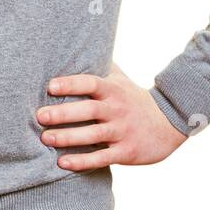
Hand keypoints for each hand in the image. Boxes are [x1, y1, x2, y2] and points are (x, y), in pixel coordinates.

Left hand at [35, 61, 187, 169]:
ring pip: (93, 135)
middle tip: (40, 116)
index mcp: (113, 90)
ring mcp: (122, 131)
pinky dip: (82, 161)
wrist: (169, 122)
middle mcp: (117, 109)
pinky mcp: (126, 152)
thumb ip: (99, 66)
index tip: (50, 86)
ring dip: (68, 137)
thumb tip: (74, 47)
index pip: (91, 83)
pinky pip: (102, 157)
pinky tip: (63, 163)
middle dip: (62, 113)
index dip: (71, 83)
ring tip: (45, 138)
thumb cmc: (134, 99)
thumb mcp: (120, 80)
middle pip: (88, 109)